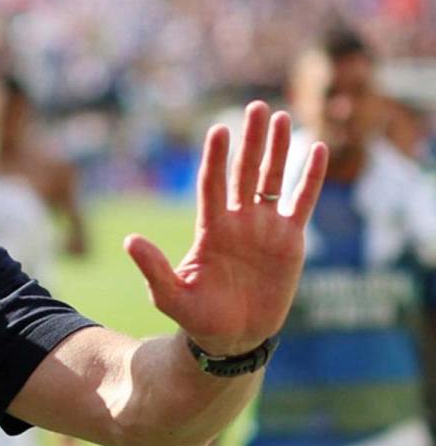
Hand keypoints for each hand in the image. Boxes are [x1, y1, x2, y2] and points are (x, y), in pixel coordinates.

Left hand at [124, 101, 327, 354]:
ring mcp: (264, 227)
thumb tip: (129, 240)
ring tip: (280, 117)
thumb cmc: (197, 316)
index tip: (218, 131)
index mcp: (210, 228)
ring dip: (277, 149)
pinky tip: (315, 148)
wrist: (232, 338)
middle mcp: (237, 220)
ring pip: (272, 179)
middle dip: (250, 141)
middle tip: (256, 107)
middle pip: (244, 172)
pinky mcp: (290, 240)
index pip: (212, 184)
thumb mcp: (170, 295)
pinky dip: (309, 177)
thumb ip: (154, 268)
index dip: (215, 159)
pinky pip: (301, 202)